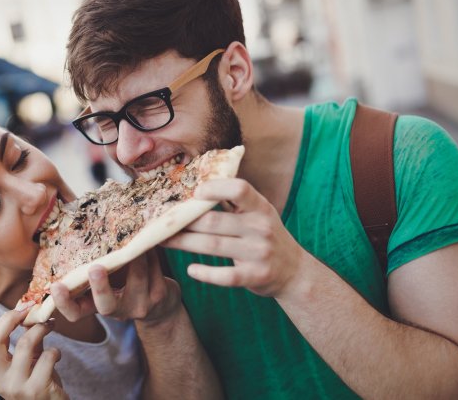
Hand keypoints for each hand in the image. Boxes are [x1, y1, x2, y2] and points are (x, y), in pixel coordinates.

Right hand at [0, 309, 67, 399]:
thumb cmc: (40, 383)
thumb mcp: (28, 363)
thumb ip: (27, 341)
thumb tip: (30, 312)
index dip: (5, 320)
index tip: (22, 309)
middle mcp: (0, 380)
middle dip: (13, 320)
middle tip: (32, 311)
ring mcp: (17, 387)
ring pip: (25, 344)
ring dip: (42, 329)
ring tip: (50, 326)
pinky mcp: (37, 390)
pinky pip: (47, 357)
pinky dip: (55, 351)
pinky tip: (57, 355)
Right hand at [51, 248, 181, 324]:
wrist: (160, 306)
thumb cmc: (122, 285)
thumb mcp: (104, 281)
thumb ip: (90, 266)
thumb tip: (73, 229)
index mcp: (96, 306)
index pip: (75, 313)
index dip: (63, 303)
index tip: (55, 286)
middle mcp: (117, 311)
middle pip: (106, 306)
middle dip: (100, 286)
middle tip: (95, 268)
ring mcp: (140, 305)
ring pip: (137, 279)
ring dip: (134, 257)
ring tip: (132, 238)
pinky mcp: (159, 295)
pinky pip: (154, 270)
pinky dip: (150, 253)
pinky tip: (148, 241)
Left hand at [162, 178, 306, 297]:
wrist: (294, 271)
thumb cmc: (265, 236)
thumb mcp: (258, 213)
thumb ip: (234, 200)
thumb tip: (198, 183)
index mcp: (261, 207)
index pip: (239, 189)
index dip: (215, 188)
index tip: (194, 192)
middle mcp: (261, 228)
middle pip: (213, 221)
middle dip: (184, 222)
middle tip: (163, 222)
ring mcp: (258, 253)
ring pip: (213, 246)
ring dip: (184, 243)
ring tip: (164, 241)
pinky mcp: (254, 276)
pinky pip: (225, 275)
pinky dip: (205, 273)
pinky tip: (190, 269)